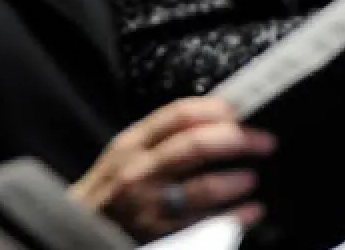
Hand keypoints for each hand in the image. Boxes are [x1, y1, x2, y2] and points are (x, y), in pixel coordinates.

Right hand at [72, 94, 271, 236]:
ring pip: (203, 187)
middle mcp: (139, 171)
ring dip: (236, 180)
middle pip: (195, 145)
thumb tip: (212, 123)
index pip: (178, 114)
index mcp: (131, 144)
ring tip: (252, 177)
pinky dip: (235, 217)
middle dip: (236, 139)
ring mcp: (149, 204)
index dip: (216, 109)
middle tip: (264, 141)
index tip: (242, 109)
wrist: (80, 228)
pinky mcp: (159, 235)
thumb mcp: (123, 156)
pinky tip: (251, 211)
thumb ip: (157, 140)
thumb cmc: (108, 191)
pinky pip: (206, 225)